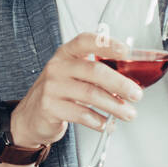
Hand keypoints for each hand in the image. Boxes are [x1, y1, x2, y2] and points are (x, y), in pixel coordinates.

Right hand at [10, 32, 144, 147]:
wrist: (31, 116)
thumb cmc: (60, 93)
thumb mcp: (74, 75)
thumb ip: (99, 72)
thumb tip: (135, 78)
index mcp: (66, 54)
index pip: (86, 41)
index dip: (108, 44)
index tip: (127, 52)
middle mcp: (58, 67)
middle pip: (94, 71)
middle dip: (120, 84)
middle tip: (136, 94)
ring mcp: (52, 87)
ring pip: (90, 94)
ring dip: (114, 106)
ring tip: (128, 113)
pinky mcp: (50, 108)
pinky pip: (80, 114)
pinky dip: (98, 121)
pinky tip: (106, 124)